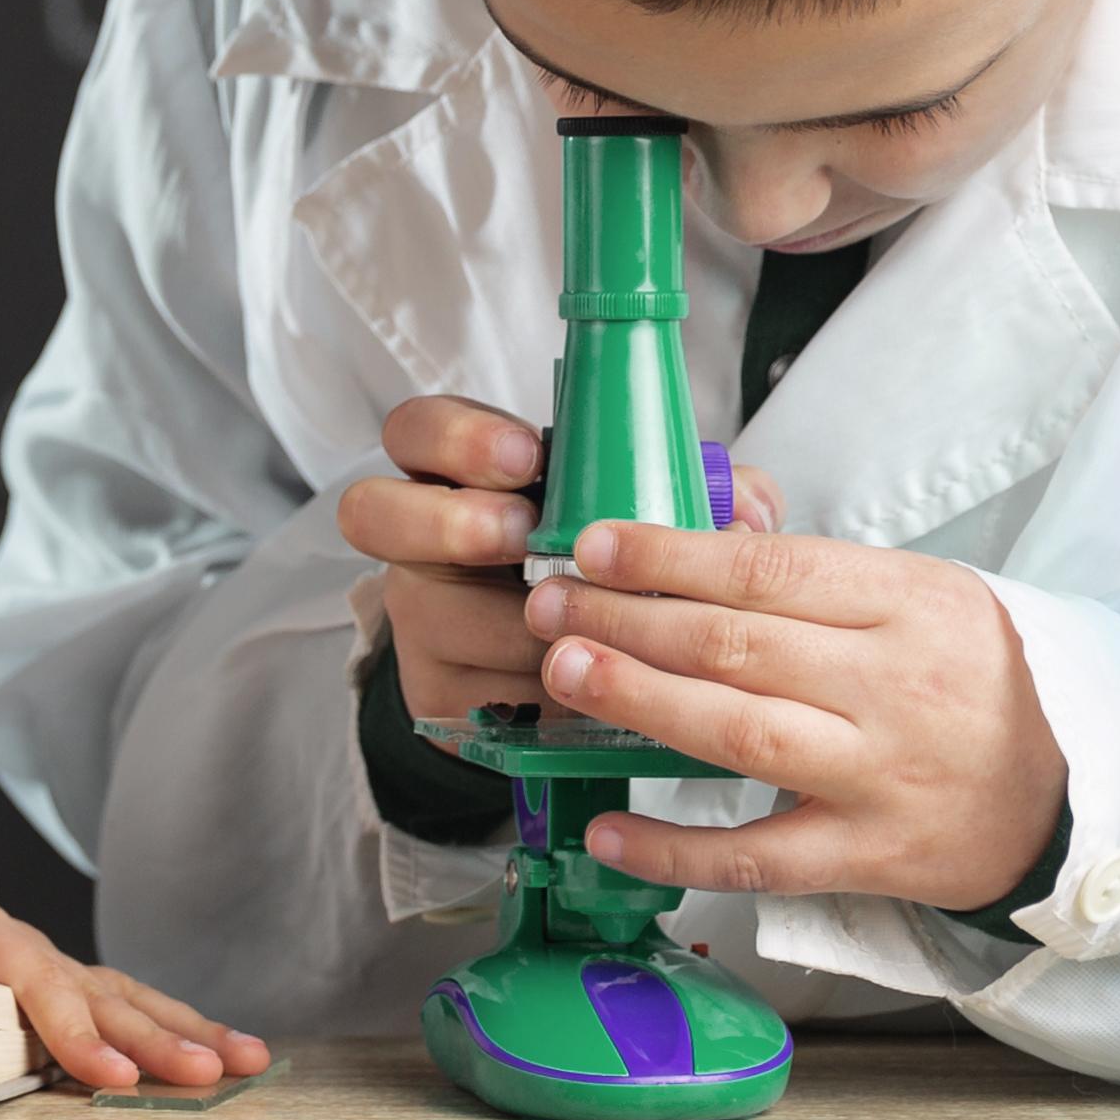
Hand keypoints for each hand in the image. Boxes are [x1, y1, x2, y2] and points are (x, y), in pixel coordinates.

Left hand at [0, 895, 272, 1092]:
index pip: (44, 990)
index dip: (82, 1035)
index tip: (119, 1078)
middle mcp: (27, 951)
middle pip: (103, 994)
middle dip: (164, 1037)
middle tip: (219, 1073)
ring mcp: (45, 971)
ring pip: (126, 999)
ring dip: (187, 1030)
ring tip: (251, 1060)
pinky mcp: (51, 994)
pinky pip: (116, 1009)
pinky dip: (165, 1029)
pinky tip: (209, 1054)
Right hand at [335, 395, 781, 721]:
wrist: (571, 677)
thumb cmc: (607, 574)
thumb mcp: (647, 520)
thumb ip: (697, 495)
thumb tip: (747, 505)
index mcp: (466, 475)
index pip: (417, 429)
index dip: (458, 437)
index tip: (526, 455)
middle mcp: (422, 539)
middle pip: (371, 509)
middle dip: (450, 521)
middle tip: (519, 535)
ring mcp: (419, 614)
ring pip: (430, 610)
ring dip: (510, 621)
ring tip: (572, 626)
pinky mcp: (434, 689)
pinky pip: (469, 687)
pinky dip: (532, 687)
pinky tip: (577, 685)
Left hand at [526, 521, 1066, 913]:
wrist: (1073, 789)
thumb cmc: (975, 676)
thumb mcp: (922, 595)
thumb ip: (816, 572)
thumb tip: (701, 531)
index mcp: (908, 602)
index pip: (772, 570)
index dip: (673, 556)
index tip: (595, 546)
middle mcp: (893, 686)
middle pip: (741, 646)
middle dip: (631, 621)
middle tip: (549, 606)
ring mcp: (880, 775)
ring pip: (743, 736)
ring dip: (642, 703)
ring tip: (563, 673)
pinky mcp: (869, 856)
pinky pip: (761, 859)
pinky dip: (678, 850)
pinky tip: (608, 832)